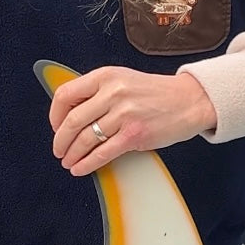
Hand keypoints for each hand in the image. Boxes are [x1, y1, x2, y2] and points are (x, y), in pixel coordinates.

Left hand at [49, 66, 217, 176]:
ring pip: (85, 139)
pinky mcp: (134, 134)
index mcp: (106, 76)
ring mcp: (123, 114)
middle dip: (60, 140)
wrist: (189, 101)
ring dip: (72, 154)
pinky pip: (102, 153)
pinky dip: (87, 164)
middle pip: (72, 120)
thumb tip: (70, 114)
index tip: (56, 127)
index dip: (55, 115)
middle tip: (58, 150)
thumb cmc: (156, 93)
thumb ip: (98, 92)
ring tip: (68, 161)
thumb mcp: (123, 80)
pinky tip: (80, 168)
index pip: (66, 94)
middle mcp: (113, 93)